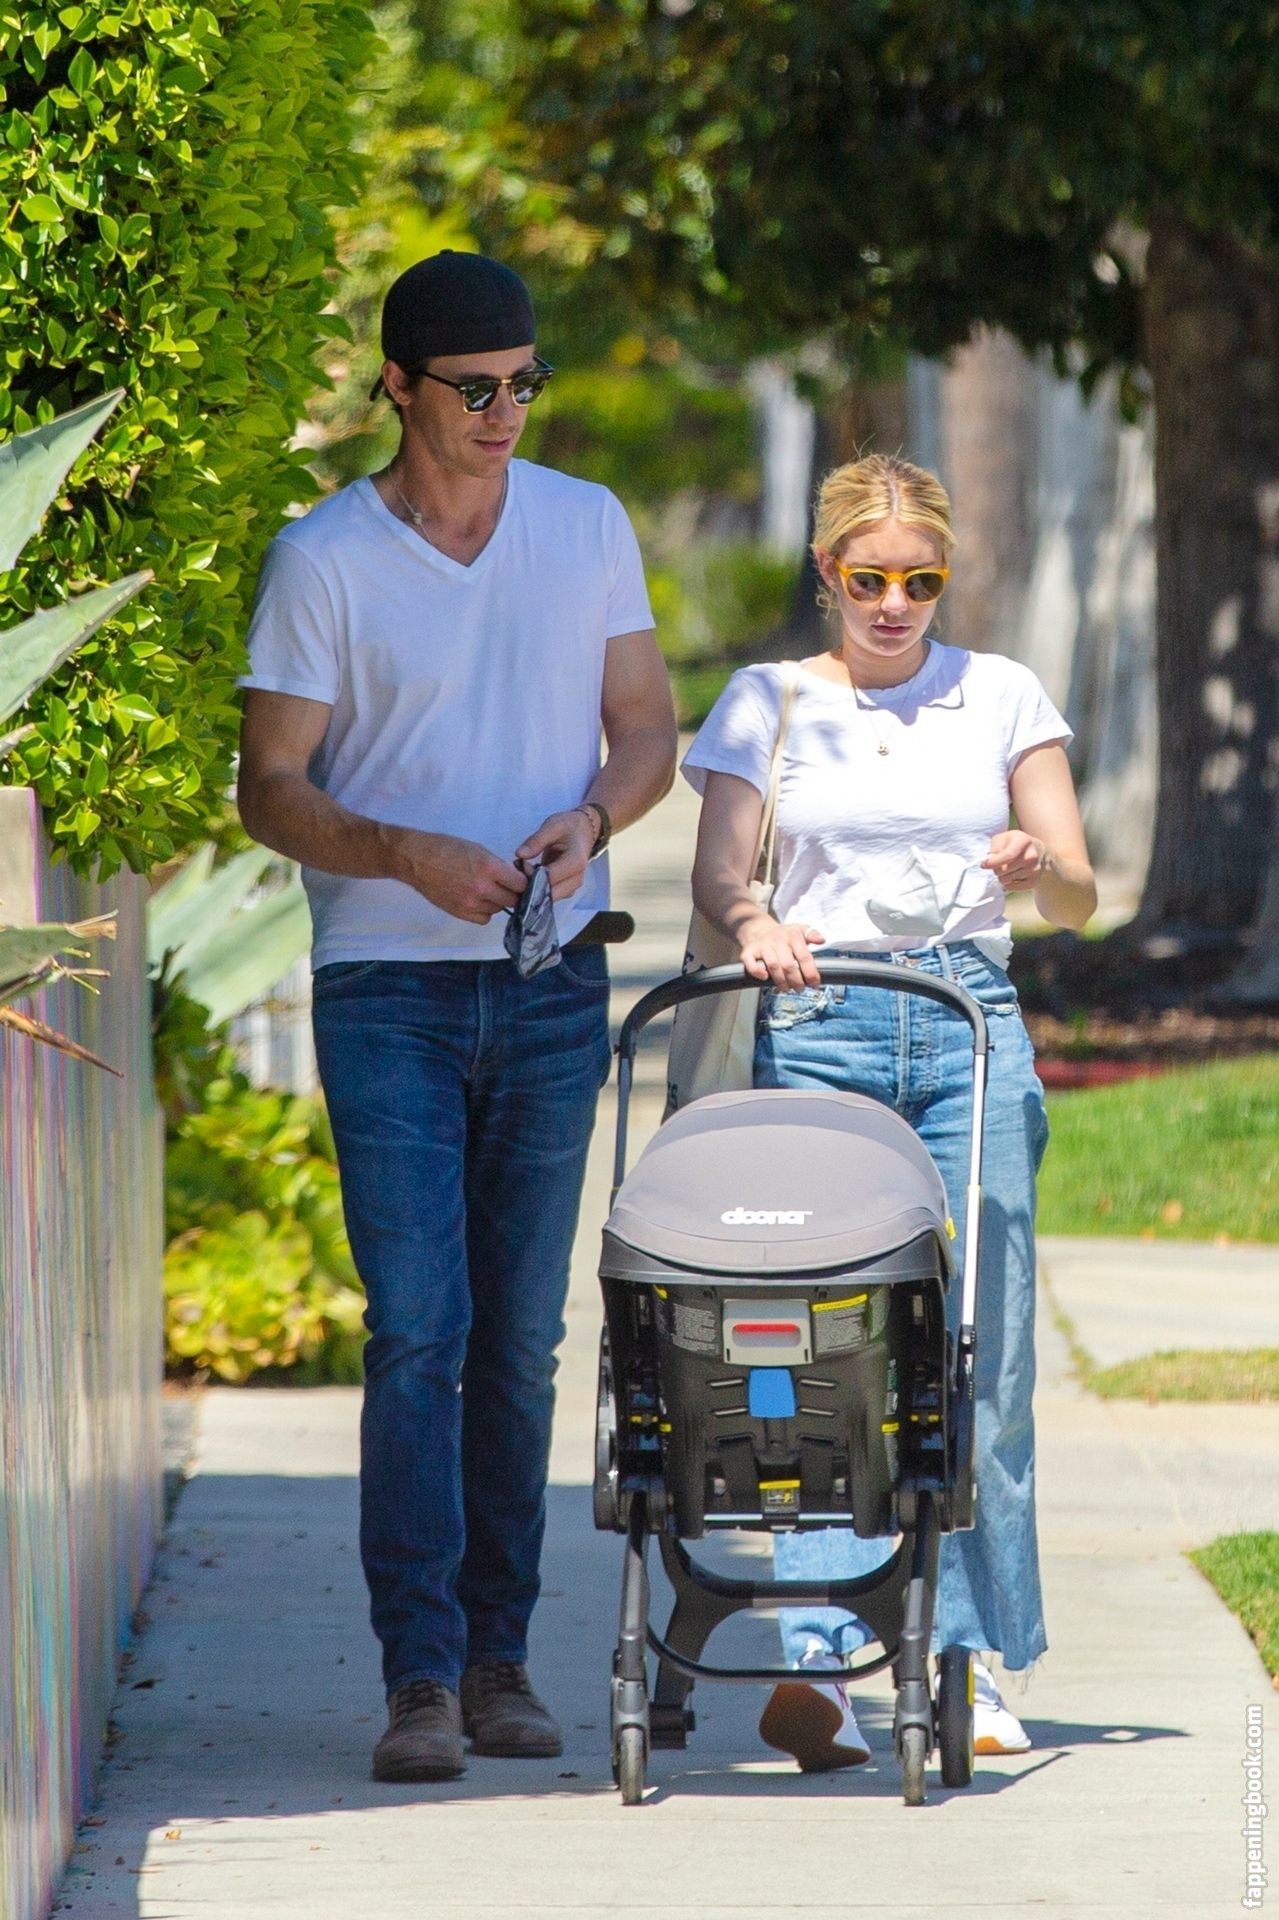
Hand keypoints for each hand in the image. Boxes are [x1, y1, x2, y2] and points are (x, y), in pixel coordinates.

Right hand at [389, 828, 526, 923]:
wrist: (416, 859)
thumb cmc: (446, 848)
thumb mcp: (477, 849)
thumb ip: (497, 865)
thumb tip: (513, 878)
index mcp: (489, 868)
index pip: (521, 884)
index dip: (524, 882)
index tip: (522, 880)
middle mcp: (482, 888)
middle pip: (513, 900)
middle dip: (513, 893)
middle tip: (508, 887)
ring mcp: (471, 903)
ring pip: (499, 910)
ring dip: (498, 902)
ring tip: (488, 891)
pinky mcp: (460, 913)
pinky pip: (484, 919)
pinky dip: (485, 911)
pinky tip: (478, 900)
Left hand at [514, 809, 595, 901]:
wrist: (583, 832)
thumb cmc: (568, 827)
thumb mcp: (553, 826)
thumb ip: (536, 840)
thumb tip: (519, 854)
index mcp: (575, 863)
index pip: (550, 878)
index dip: (530, 875)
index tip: (518, 863)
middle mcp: (576, 880)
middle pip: (549, 894)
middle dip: (529, 886)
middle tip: (517, 869)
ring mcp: (571, 888)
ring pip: (547, 899)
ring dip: (531, 889)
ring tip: (522, 870)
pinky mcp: (565, 891)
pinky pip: (548, 897)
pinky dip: (535, 890)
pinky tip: (528, 875)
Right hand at [738, 916, 825, 986]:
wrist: (758, 929)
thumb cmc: (783, 935)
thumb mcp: (800, 929)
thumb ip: (812, 934)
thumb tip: (822, 940)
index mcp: (792, 935)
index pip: (804, 957)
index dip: (810, 973)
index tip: (815, 984)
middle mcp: (777, 940)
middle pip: (788, 965)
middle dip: (796, 981)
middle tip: (800, 988)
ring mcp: (762, 946)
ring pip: (773, 967)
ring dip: (781, 982)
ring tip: (787, 988)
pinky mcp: (748, 951)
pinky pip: (751, 964)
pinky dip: (758, 972)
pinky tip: (765, 978)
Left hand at [982, 829, 1048, 891]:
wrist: (1037, 851)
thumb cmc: (1015, 844)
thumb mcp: (1003, 838)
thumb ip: (994, 848)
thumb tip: (987, 862)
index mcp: (1024, 841)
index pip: (1008, 855)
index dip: (993, 862)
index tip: (983, 865)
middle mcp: (1032, 856)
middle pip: (1004, 870)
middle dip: (996, 869)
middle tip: (1000, 864)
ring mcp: (1035, 870)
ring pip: (1006, 880)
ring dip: (1002, 876)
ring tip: (1008, 868)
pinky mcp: (1034, 882)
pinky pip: (1011, 887)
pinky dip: (1008, 883)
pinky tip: (1013, 874)